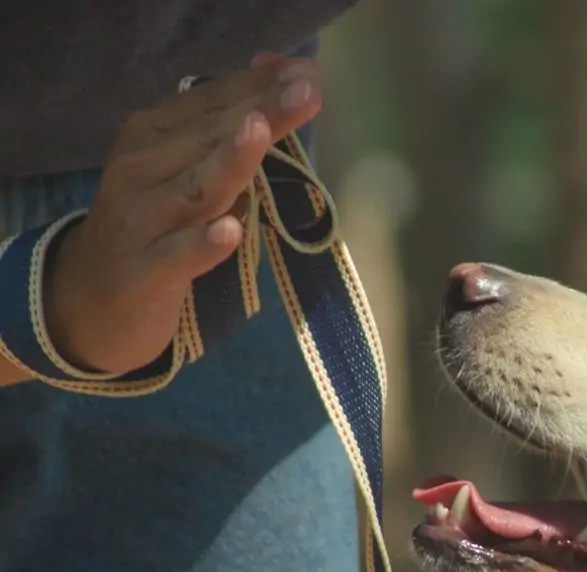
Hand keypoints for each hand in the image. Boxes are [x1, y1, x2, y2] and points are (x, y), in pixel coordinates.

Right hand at [43, 55, 323, 374]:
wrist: (90, 297)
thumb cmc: (154, 224)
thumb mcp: (183, 170)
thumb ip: (224, 128)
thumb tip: (275, 79)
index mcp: (152, 135)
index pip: (211, 102)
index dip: (258, 85)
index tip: (306, 71)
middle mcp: (141, 168)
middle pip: (210, 137)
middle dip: (261, 112)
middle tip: (308, 91)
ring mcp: (142, 220)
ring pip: (195, 188)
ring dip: (231, 159)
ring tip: (260, 130)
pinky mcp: (146, 272)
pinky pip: (177, 255)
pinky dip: (202, 243)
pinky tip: (229, 231)